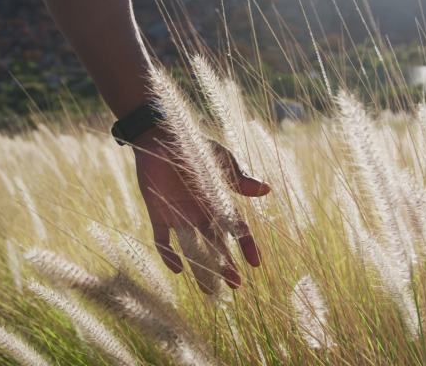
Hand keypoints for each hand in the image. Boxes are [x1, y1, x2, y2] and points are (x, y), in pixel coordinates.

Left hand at [132, 127, 270, 292]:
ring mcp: (179, 216)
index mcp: (218, 201)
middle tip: (235, 286)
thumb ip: (239, 178)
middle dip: (226, 266)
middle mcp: (200, 213)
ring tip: (208, 291)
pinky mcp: (158, 214)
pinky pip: (163, 240)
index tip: (256, 264)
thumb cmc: (193, 145)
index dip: (247, 246)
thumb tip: (267, 191)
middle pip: (216, 245)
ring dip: (200, 268)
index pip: (236, 229)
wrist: (159, 136)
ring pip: (192, 249)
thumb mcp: (219, 160)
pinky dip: (168, 254)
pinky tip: (177, 270)